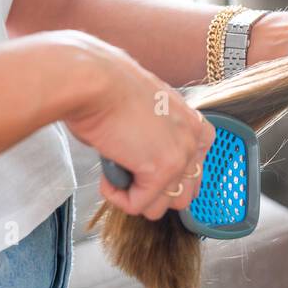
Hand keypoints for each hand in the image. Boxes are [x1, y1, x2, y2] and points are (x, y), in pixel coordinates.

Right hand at [60, 33, 215, 219]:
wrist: (94, 82)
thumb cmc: (107, 89)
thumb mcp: (143, 113)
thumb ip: (154, 137)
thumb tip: (140, 159)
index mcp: (193, 122)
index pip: (194, 171)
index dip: (165, 179)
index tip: (142, 172)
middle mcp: (193, 139)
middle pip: (181, 194)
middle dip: (152, 192)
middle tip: (128, 176)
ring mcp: (181, 156)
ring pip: (161, 205)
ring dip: (135, 197)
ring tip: (116, 173)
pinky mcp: (161, 170)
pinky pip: (137, 205)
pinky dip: (116, 195)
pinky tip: (106, 175)